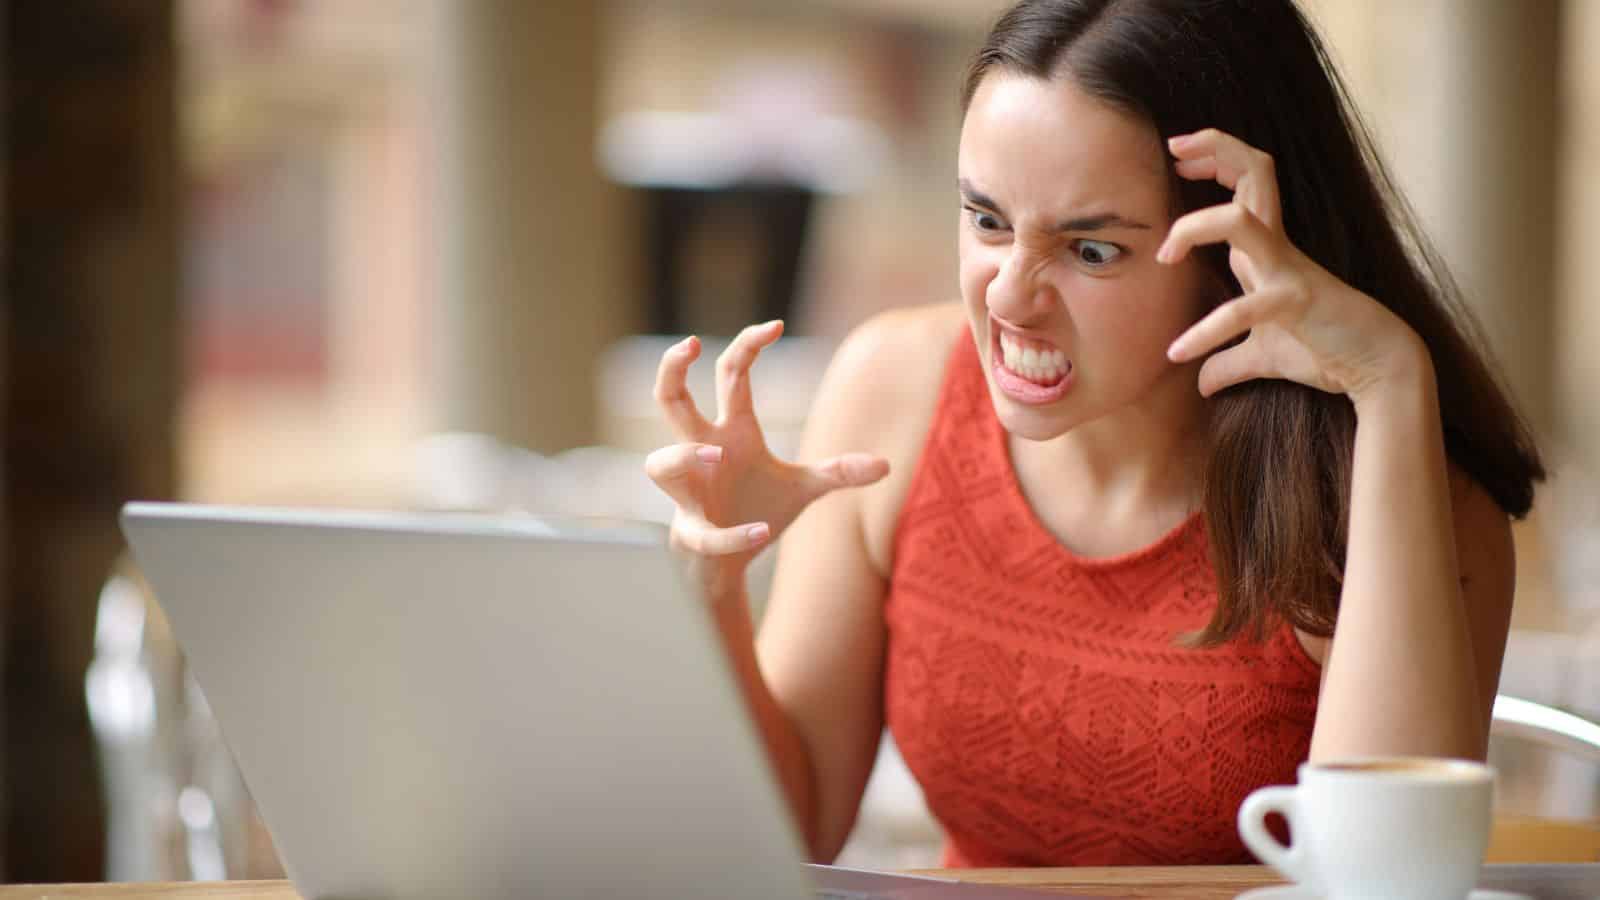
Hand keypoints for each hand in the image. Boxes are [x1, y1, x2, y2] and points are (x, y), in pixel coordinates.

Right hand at [645, 320, 888, 598]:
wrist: (730, 562)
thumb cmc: (758, 510)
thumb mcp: (805, 488)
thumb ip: (839, 472)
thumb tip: (887, 465)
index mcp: (732, 431)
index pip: (729, 374)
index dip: (748, 346)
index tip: (775, 324)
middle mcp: (703, 452)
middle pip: (670, 400)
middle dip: (672, 369)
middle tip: (689, 344)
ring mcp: (690, 491)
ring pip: (660, 463)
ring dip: (681, 454)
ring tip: (714, 452)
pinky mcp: (691, 531)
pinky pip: (701, 532)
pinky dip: (731, 534)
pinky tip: (761, 532)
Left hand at [1158, 128, 1428, 405]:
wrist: (1377, 367)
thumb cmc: (1325, 348)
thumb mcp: (1262, 355)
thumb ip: (1228, 362)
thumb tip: (1200, 383)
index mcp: (1268, 246)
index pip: (1247, 177)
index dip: (1217, 156)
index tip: (1178, 160)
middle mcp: (1275, 247)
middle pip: (1254, 169)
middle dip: (1213, 147)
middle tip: (1172, 150)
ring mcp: (1286, 269)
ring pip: (1239, 216)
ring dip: (1194, 224)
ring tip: (1165, 253)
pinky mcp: (1293, 302)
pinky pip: (1240, 310)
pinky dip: (1204, 333)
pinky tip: (1177, 354)